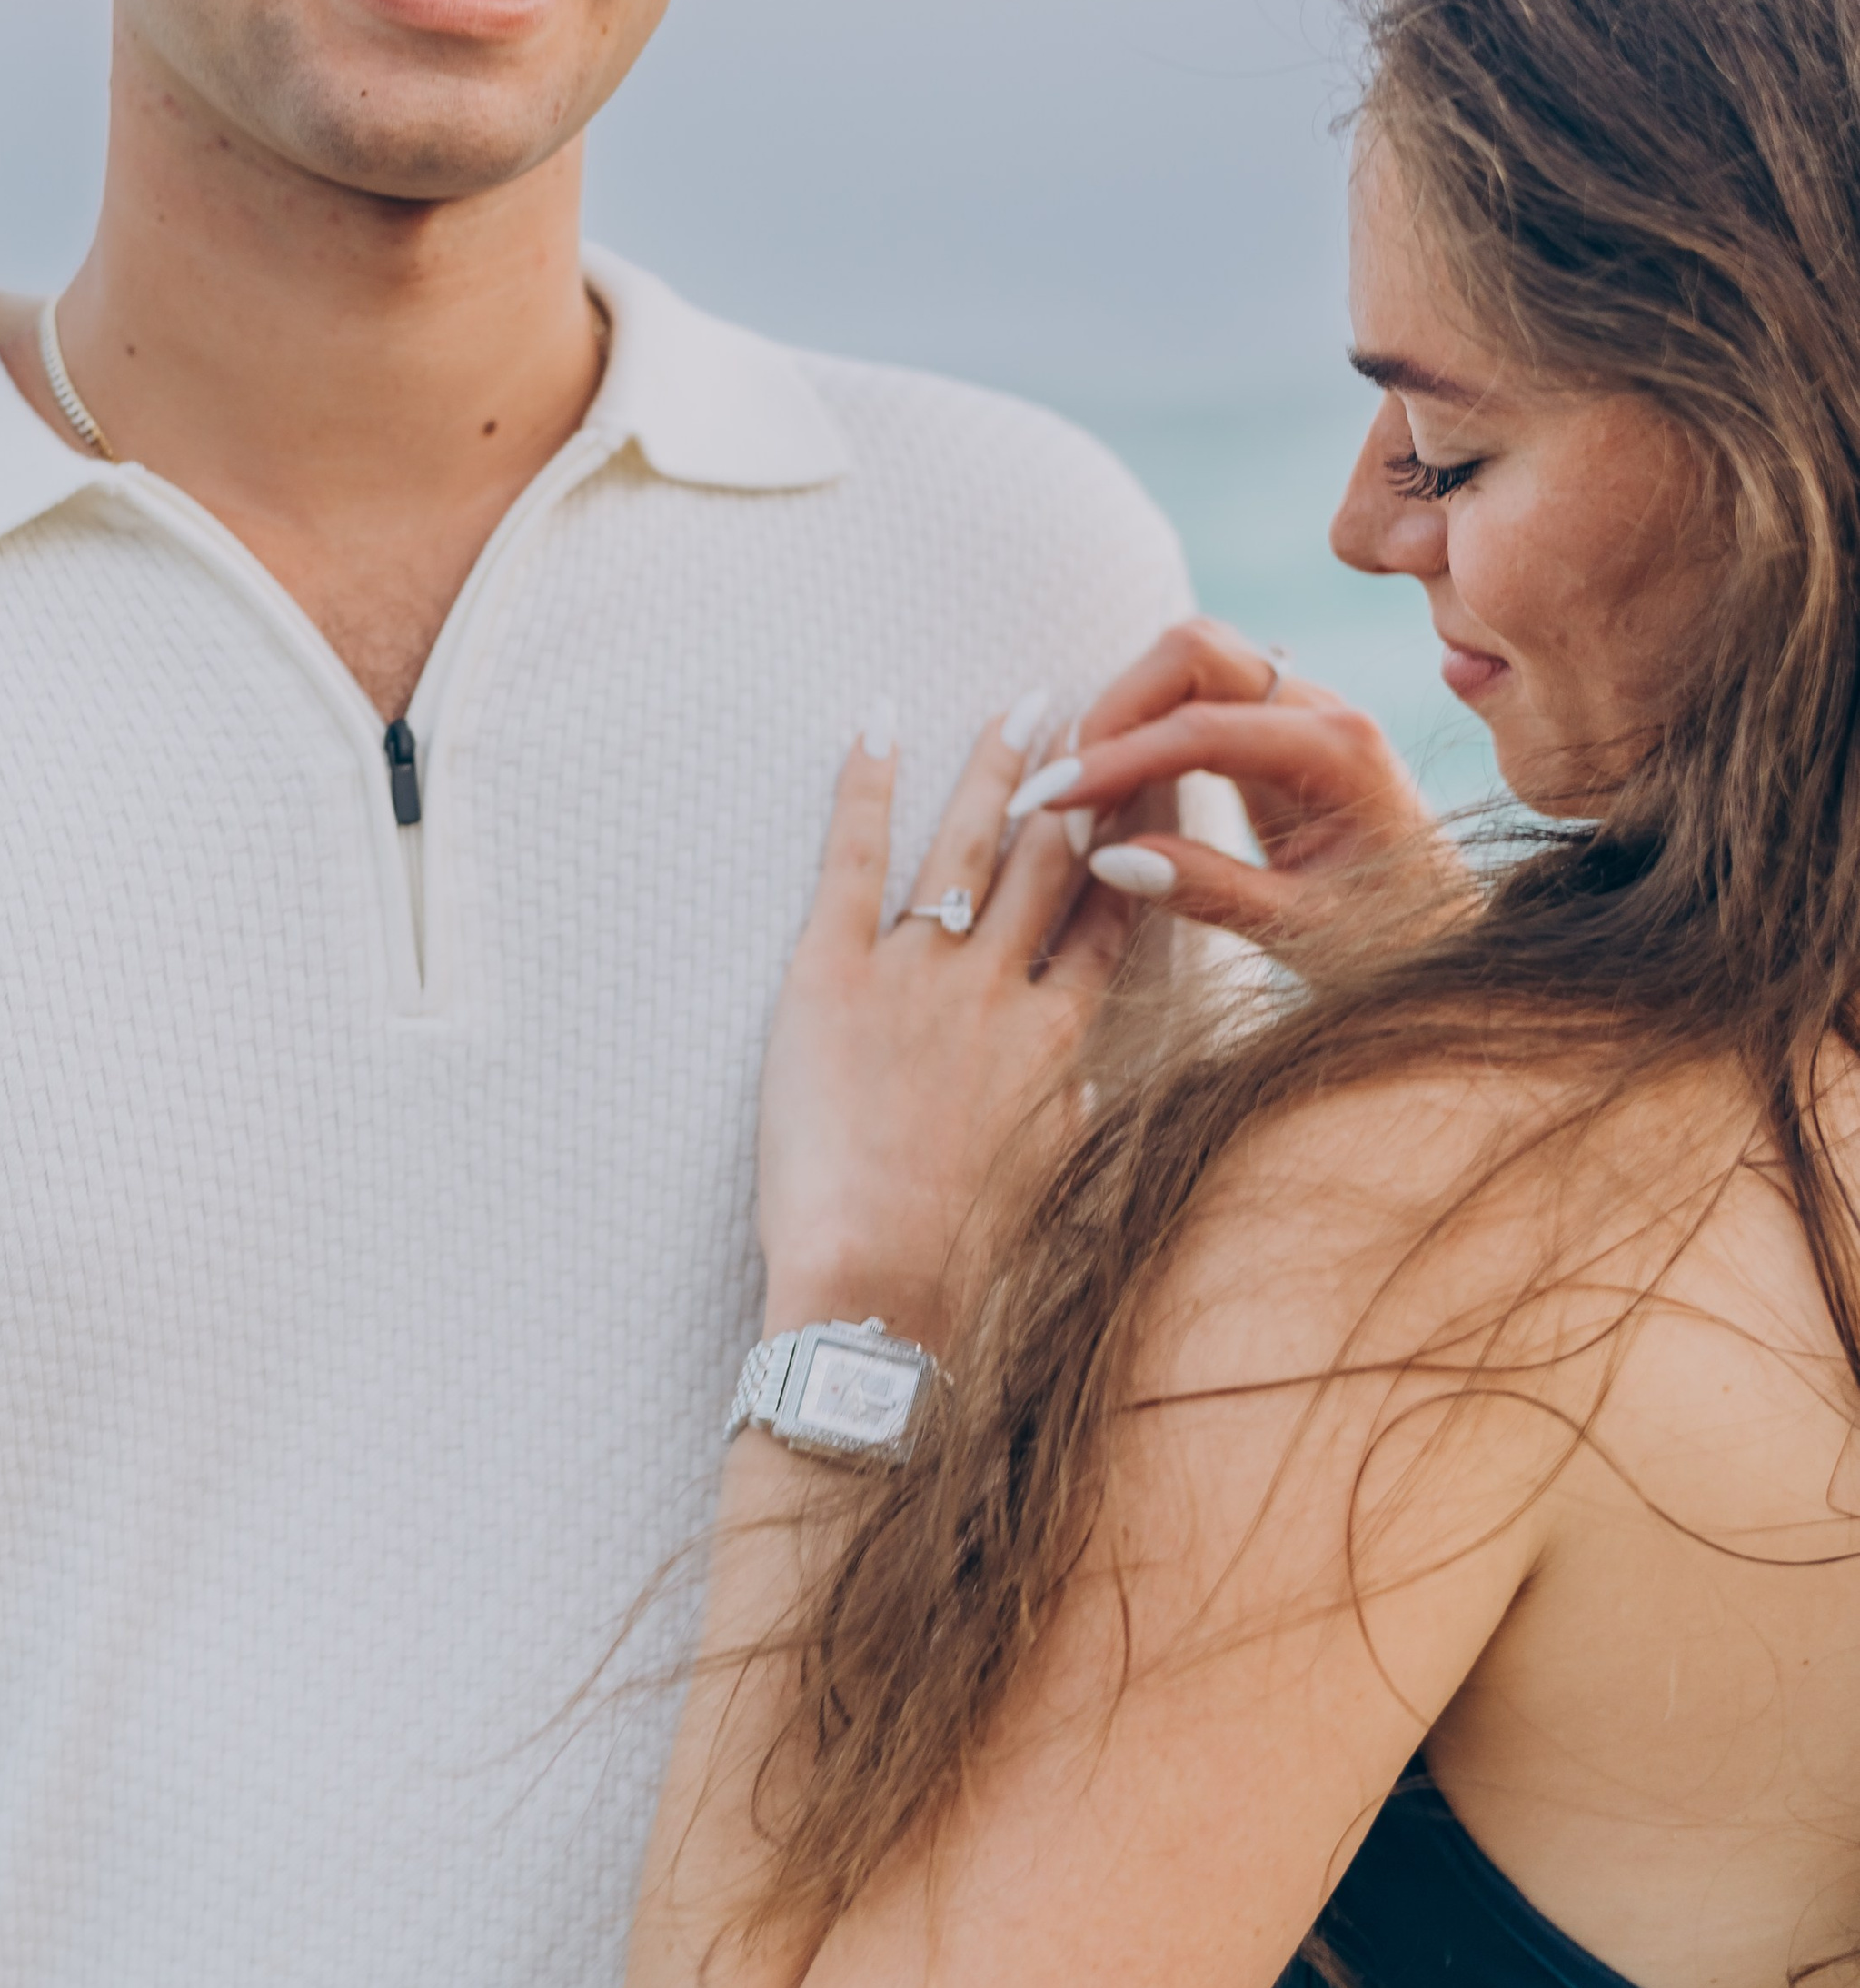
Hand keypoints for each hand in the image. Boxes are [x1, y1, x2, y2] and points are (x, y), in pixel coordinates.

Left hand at [754, 710, 1134, 1350]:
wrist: (879, 1286)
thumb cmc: (963, 1254)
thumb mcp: (1051, 1172)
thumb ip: (1072, 1099)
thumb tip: (1080, 1064)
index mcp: (1059, 1039)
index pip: (1112, 915)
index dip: (1137, 841)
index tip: (1156, 782)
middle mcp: (1000, 990)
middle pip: (1053, 860)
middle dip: (1080, 779)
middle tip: (1097, 707)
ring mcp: (919, 975)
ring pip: (970, 844)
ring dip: (999, 765)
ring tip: (1023, 701)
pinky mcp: (832, 973)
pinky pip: (853, 859)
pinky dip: (865, 785)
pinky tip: (879, 721)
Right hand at [1053, 618, 1466, 955]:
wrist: (1449, 938)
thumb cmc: (1393, 944)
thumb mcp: (1305, 934)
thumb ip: (1209, 890)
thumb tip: (1107, 856)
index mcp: (1341, 750)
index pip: (1201, 727)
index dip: (1114, 760)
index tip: (1047, 803)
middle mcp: (1322, 708)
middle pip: (1190, 650)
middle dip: (1113, 711)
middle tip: (1063, 796)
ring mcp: (1299, 709)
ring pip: (1186, 659)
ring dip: (1124, 712)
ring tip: (1082, 795)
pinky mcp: (1275, 728)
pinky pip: (1194, 695)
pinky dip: (1143, 727)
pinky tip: (1112, 788)